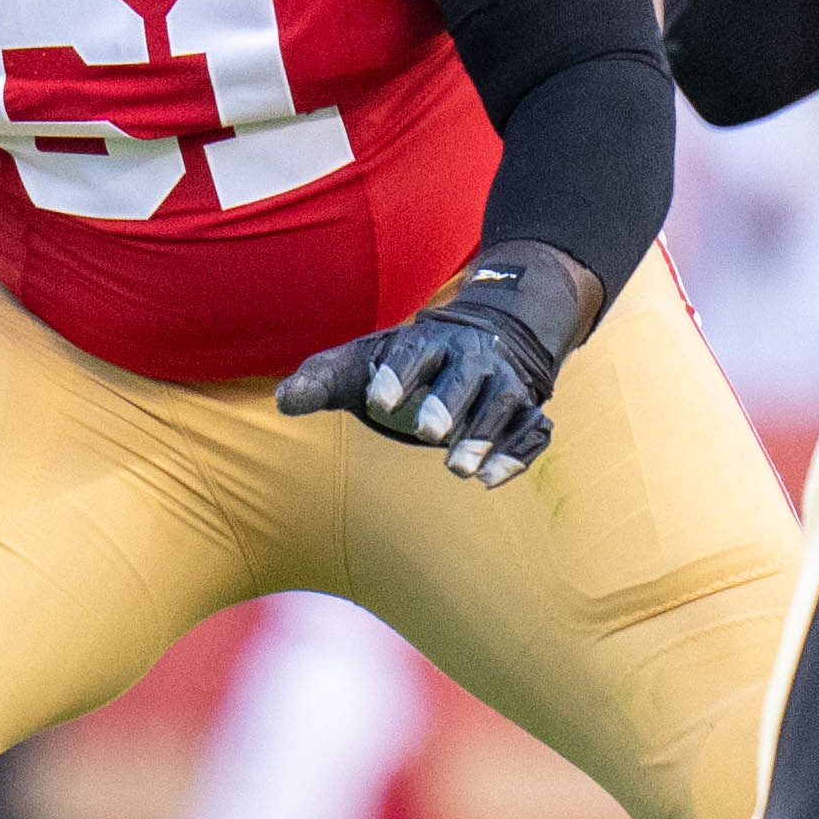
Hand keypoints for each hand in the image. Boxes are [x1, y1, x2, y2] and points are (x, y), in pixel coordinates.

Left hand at [275, 244, 581, 486]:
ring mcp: (502, 384)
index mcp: (429, 340)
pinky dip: (518, 452)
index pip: (415, 350)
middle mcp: (471, 358)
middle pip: (467, 375)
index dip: (398, 373)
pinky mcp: (526, 412)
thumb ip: (323, 381)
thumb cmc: (408, 362)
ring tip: (458, 468)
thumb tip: (284, 401)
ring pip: (504, 403)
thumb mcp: (363, 363)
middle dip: (449, 401)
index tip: (376, 400)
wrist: (482, 340)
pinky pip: (533, 429)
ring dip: (485, 434)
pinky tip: (492, 478)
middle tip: (427, 433)